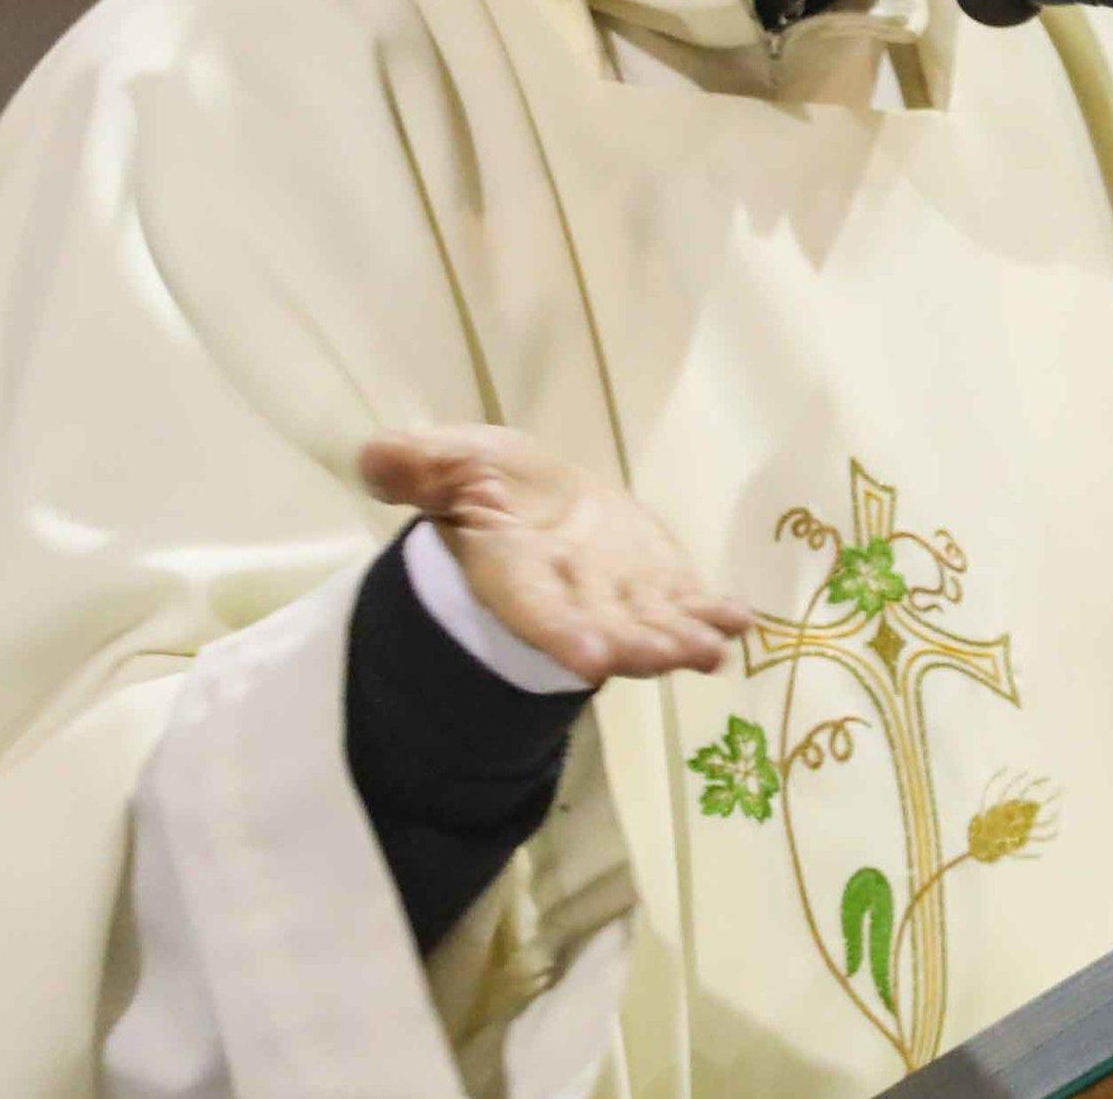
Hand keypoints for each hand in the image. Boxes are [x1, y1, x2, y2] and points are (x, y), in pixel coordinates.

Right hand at [359, 425, 754, 685]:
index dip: (560, 634)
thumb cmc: (488, 484)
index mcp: (514, 573)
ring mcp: (619, 594)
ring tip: (712, 647)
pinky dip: (712, 612)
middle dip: (635, 645)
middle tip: (668, 655)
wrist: (535, 499)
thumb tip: (372, 456)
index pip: (534, 611)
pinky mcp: (657, 581)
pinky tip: (740, 619)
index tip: (590, 657)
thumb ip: (417, 466)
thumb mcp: (449, 461)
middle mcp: (570, 597)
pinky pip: (686, 601)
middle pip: (604, 630)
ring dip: (680, 638)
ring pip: (651, 624)